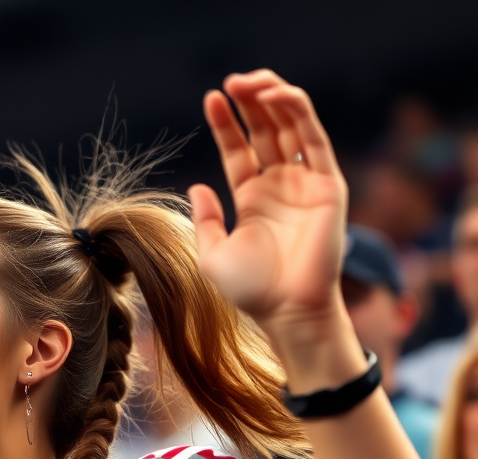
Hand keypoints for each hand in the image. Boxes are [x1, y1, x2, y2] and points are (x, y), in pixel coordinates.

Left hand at [190, 70, 349, 348]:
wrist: (286, 310)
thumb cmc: (250, 291)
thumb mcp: (211, 255)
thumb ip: (205, 220)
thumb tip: (197, 186)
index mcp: (252, 199)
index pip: (239, 150)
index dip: (225, 124)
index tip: (210, 99)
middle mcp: (280, 186)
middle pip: (266, 130)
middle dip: (250, 102)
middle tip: (231, 81)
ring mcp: (304, 183)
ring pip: (291, 126)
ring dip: (272, 98)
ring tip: (248, 82)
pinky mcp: (328, 185)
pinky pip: (314, 139)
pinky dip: (297, 112)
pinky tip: (274, 97)